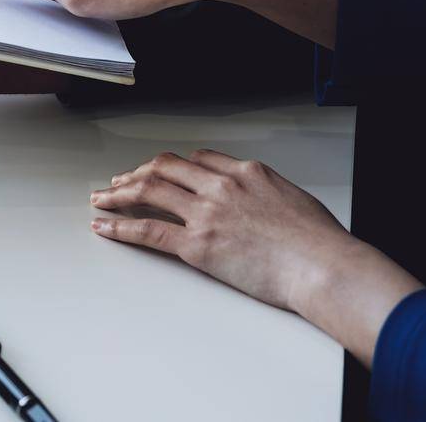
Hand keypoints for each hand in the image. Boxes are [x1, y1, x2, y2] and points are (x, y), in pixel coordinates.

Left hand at [89, 150, 422, 365]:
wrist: (323, 265)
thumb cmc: (320, 242)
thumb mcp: (296, 200)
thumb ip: (269, 195)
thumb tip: (263, 205)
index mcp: (247, 172)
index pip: (199, 159)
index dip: (174, 166)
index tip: (161, 173)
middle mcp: (221, 186)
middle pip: (166, 169)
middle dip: (138, 173)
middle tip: (120, 181)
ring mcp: (206, 213)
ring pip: (149, 192)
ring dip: (119, 193)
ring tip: (101, 198)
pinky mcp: (198, 246)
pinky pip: (149, 231)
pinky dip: (120, 227)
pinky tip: (104, 227)